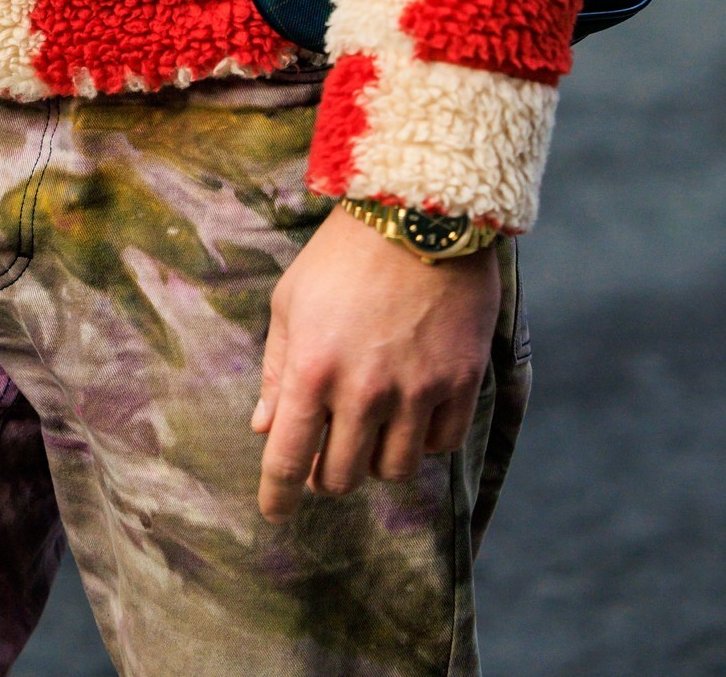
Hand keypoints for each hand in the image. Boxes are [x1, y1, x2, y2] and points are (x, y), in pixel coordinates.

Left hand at [251, 205, 501, 521]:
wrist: (420, 210)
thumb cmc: (344, 252)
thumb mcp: (291, 299)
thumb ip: (276, 367)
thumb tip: (264, 426)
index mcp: (312, 368)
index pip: (287, 460)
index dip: (276, 497)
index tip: (275, 514)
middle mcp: (363, 390)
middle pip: (340, 477)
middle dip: (326, 473)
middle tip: (327, 449)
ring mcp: (416, 390)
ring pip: (393, 470)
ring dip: (376, 457)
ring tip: (372, 425)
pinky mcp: (460, 382)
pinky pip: (441, 445)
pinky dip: (424, 439)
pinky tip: (414, 409)